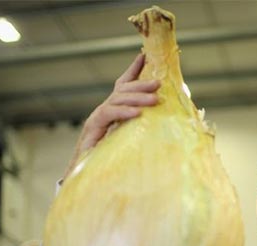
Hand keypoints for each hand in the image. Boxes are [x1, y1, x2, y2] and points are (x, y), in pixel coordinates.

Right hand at [63, 53, 160, 179]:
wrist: (89, 178)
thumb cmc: (114, 162)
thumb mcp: (134, 142)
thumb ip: (145, 130)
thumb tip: (167, 121)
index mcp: (114, 112)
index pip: (123, 86)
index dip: (133, 71)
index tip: (144, 57)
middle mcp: (105, 112)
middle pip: (123, 90)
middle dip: (141, 84)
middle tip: (159, 83)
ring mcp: (97, 118)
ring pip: (117, 100)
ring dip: (138, 98)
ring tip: (156, 100)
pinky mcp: (92, 128)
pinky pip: (108, 115)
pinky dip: (123, 113)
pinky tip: (137, 114)